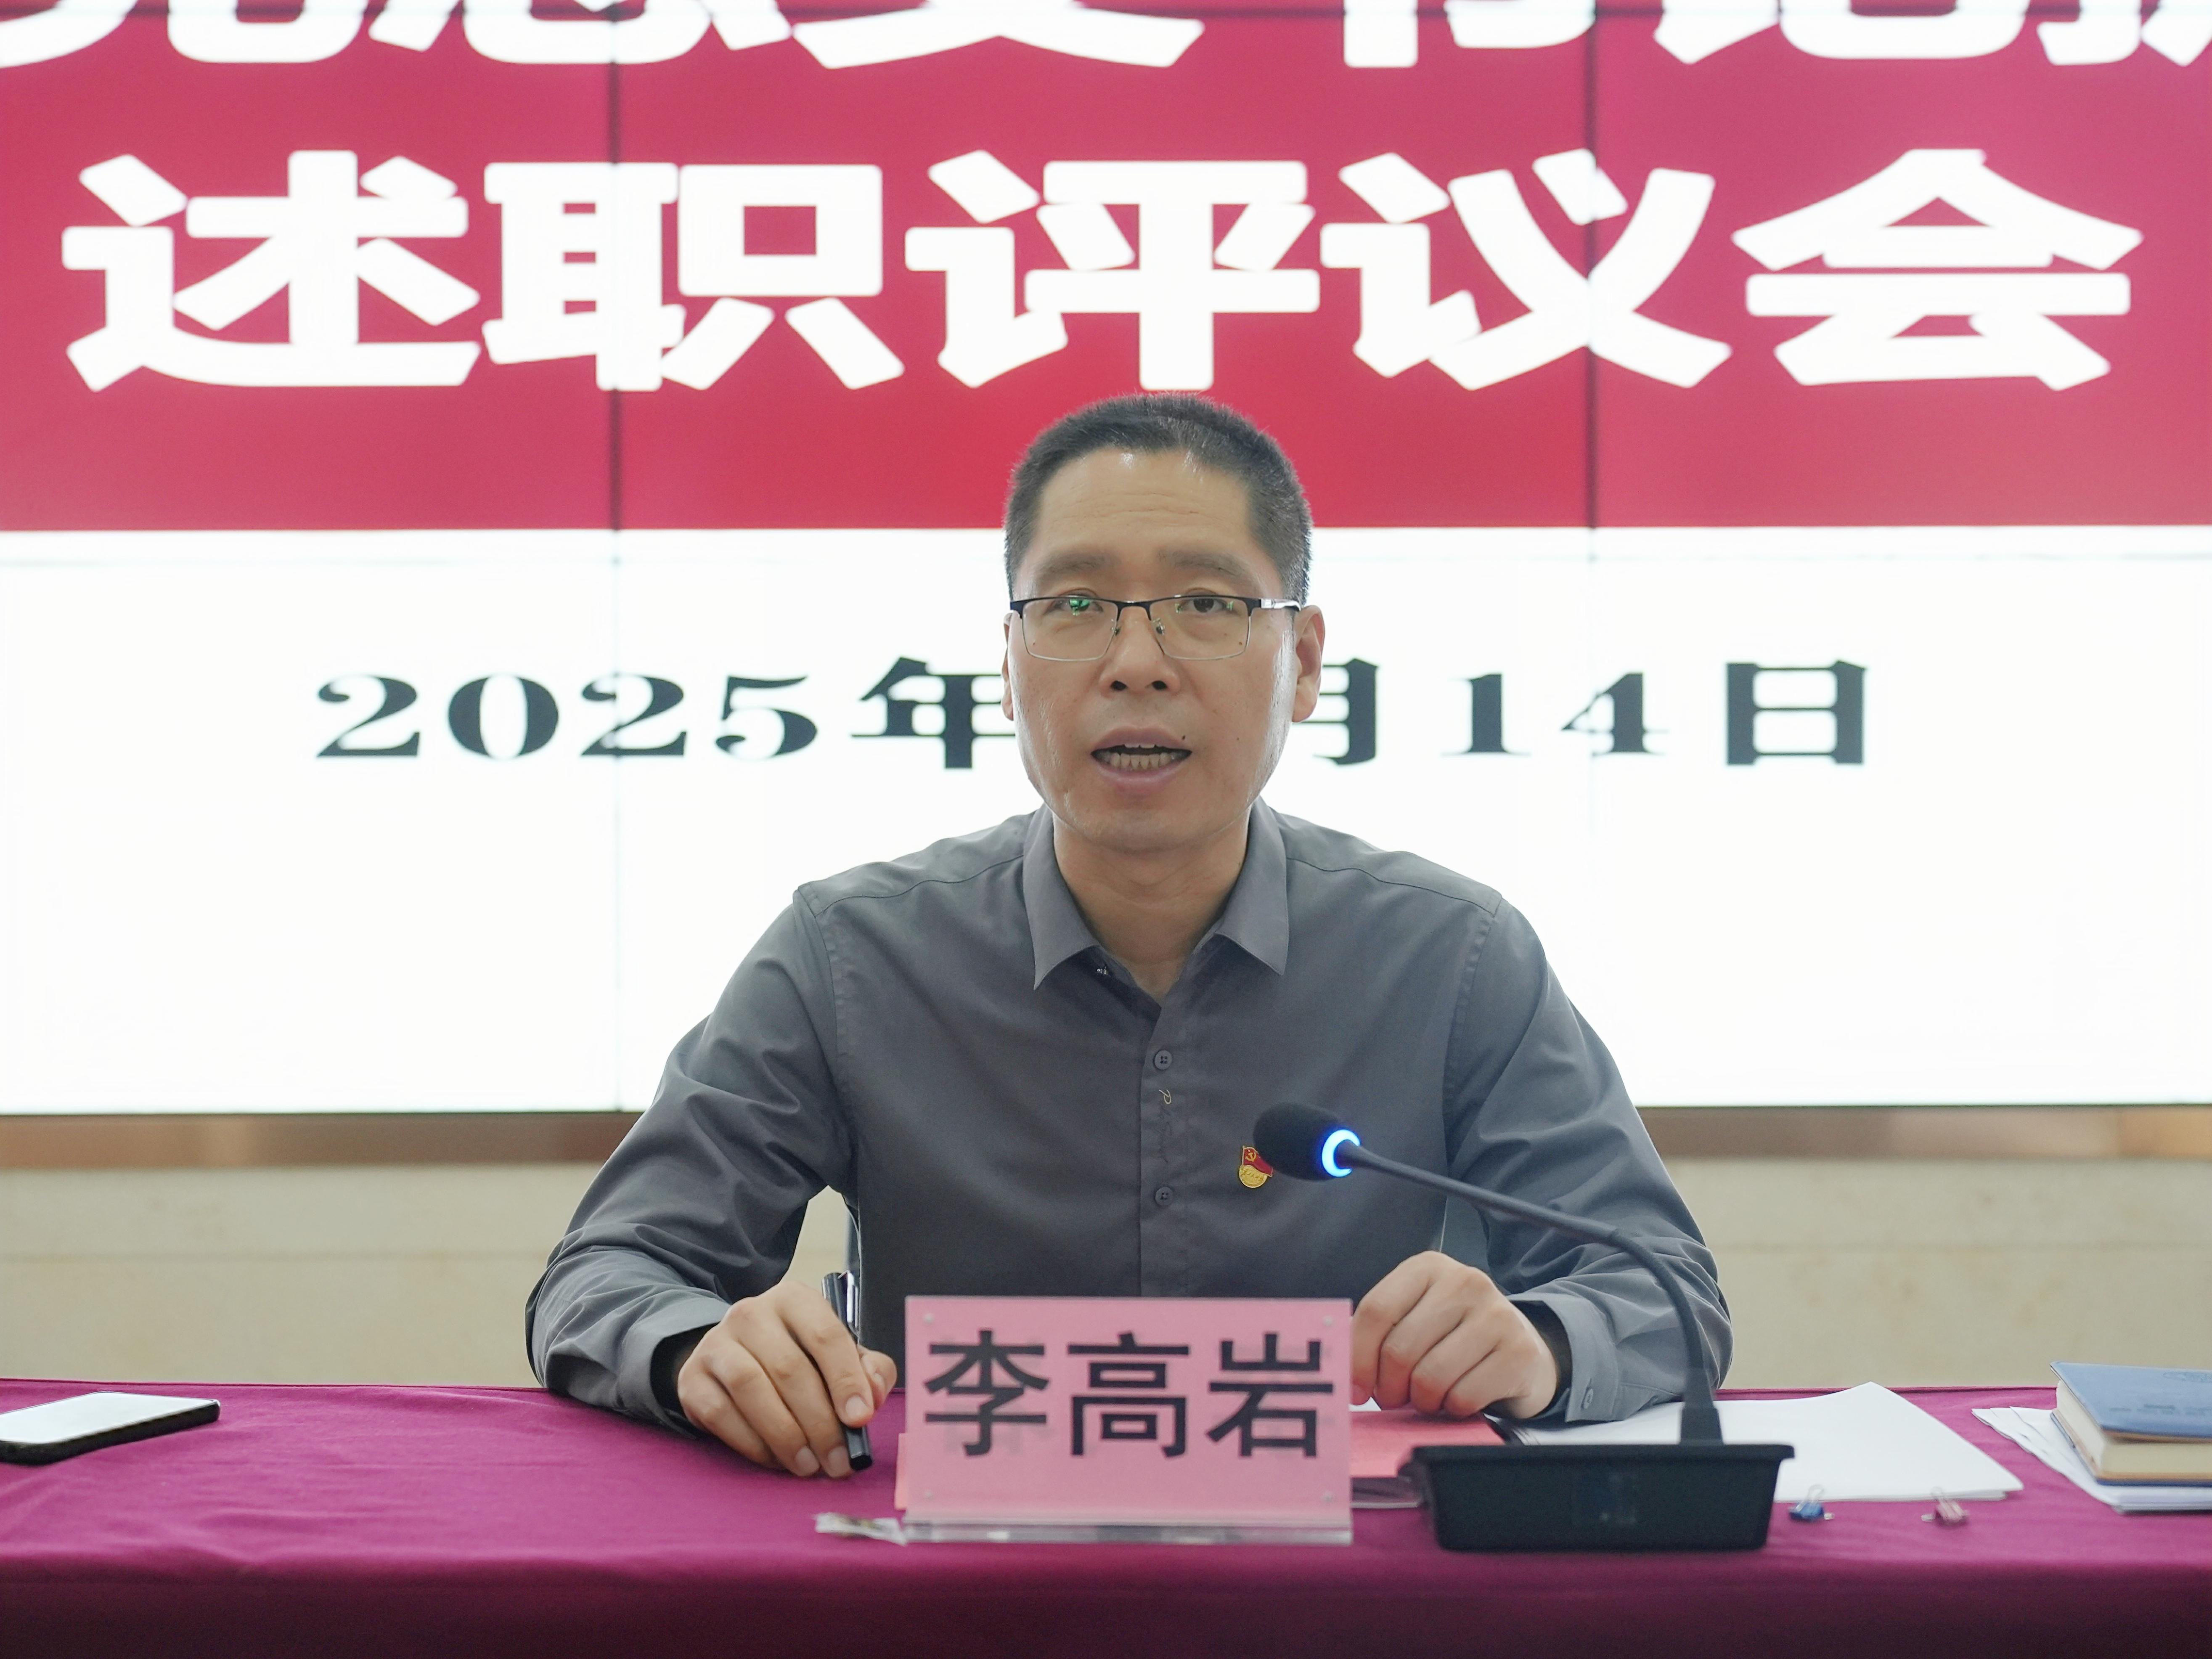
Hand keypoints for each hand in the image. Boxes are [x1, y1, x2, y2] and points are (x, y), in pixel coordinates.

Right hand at [676, 1279, 897, 1476]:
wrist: (733, 1359)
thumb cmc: (797, 1357)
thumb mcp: (835, 1355)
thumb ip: (865, 1370)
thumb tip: (874, 1396)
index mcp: (794, 1300)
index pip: (825, 1334)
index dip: (846, 1379)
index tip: (861, 1418)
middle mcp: (751, 1314)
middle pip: (790, 1369)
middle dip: (820, 1422)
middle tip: (838, 1460)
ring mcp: (716, 1344)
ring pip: (752, 1389)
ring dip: (786, 1435)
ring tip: (809, 1465)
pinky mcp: (692, 1378)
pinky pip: (721, 1414)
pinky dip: (752, 1443)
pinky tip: (776, 1460)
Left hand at [1351, 1251, 1558, 1419]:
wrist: (1520, 1348)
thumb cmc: (1453, 1337)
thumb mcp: (1415, 1318)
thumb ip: (1379, 1333)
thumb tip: (1340, 1367)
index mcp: (1428, 1268)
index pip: (1376, 1311)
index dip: (1358, 1358)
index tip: (1355, 1389)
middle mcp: (1465, 1282)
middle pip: (1400, 1350)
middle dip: (1390, 1388)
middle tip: (1396, 1397)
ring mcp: (1496, 1314)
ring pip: (1429, 1378)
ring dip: (1422, 1401)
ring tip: (1429, 1396)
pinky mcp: (1518, 1352)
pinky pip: (1463, 1397)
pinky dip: (1453, 1409)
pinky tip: (1459, 1398)